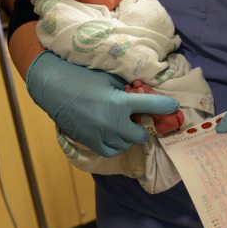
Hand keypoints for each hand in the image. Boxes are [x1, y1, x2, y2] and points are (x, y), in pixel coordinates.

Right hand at [26, 51, 179, 156]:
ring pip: (126, 144)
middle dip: (143, 125)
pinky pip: (111, 150)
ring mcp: (100, 135)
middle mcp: (112, 123)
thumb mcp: (110, 78)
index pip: (152, 107)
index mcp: (119, 103)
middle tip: (139, 116)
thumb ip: (127, 90)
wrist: (53, 87)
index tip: (173, 106)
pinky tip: (114, 133)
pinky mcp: (89, 142)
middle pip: (140, 134)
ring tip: (124, 123)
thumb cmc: (82, 76)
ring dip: (129, 135)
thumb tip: (141, 96)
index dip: (166, 106)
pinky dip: (117, 144)